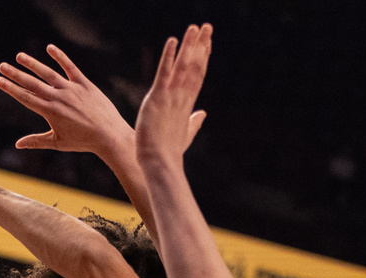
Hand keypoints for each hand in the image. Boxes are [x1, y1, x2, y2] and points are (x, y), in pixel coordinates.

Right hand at [0, 45, 134, 157]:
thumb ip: (36, 141)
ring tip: (19, 56)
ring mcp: (71, 89)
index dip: (11, 89)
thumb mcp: (58, 142)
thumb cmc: (83, 142)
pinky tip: (49, 48)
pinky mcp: (84, 84)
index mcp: (50, 112)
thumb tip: (17, 145)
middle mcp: (58, 98)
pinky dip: (60, 57)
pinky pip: (70, 67)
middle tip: (1, 66)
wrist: (108, 136)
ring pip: (48, 73)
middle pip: (32, 83)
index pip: (26, 97)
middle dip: (15, 74)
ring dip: (32, 64)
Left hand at [136, 24, 212, 165]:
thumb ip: (194, 122)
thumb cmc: (169, 152)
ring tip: (195, 27)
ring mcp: (171, 97)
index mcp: (187, 104)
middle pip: (195, 66)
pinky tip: (173, 41)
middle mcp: (182, 97)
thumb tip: (203, 113)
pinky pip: (164, 73)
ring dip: (189, 45)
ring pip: (183, 66)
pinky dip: (169, 57)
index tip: (208, 43)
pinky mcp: (157, 98)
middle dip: (201, 46)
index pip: (197, 76)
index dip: (203, 58)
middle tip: (208, 26)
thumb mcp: (185, 134)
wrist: (159, 162)